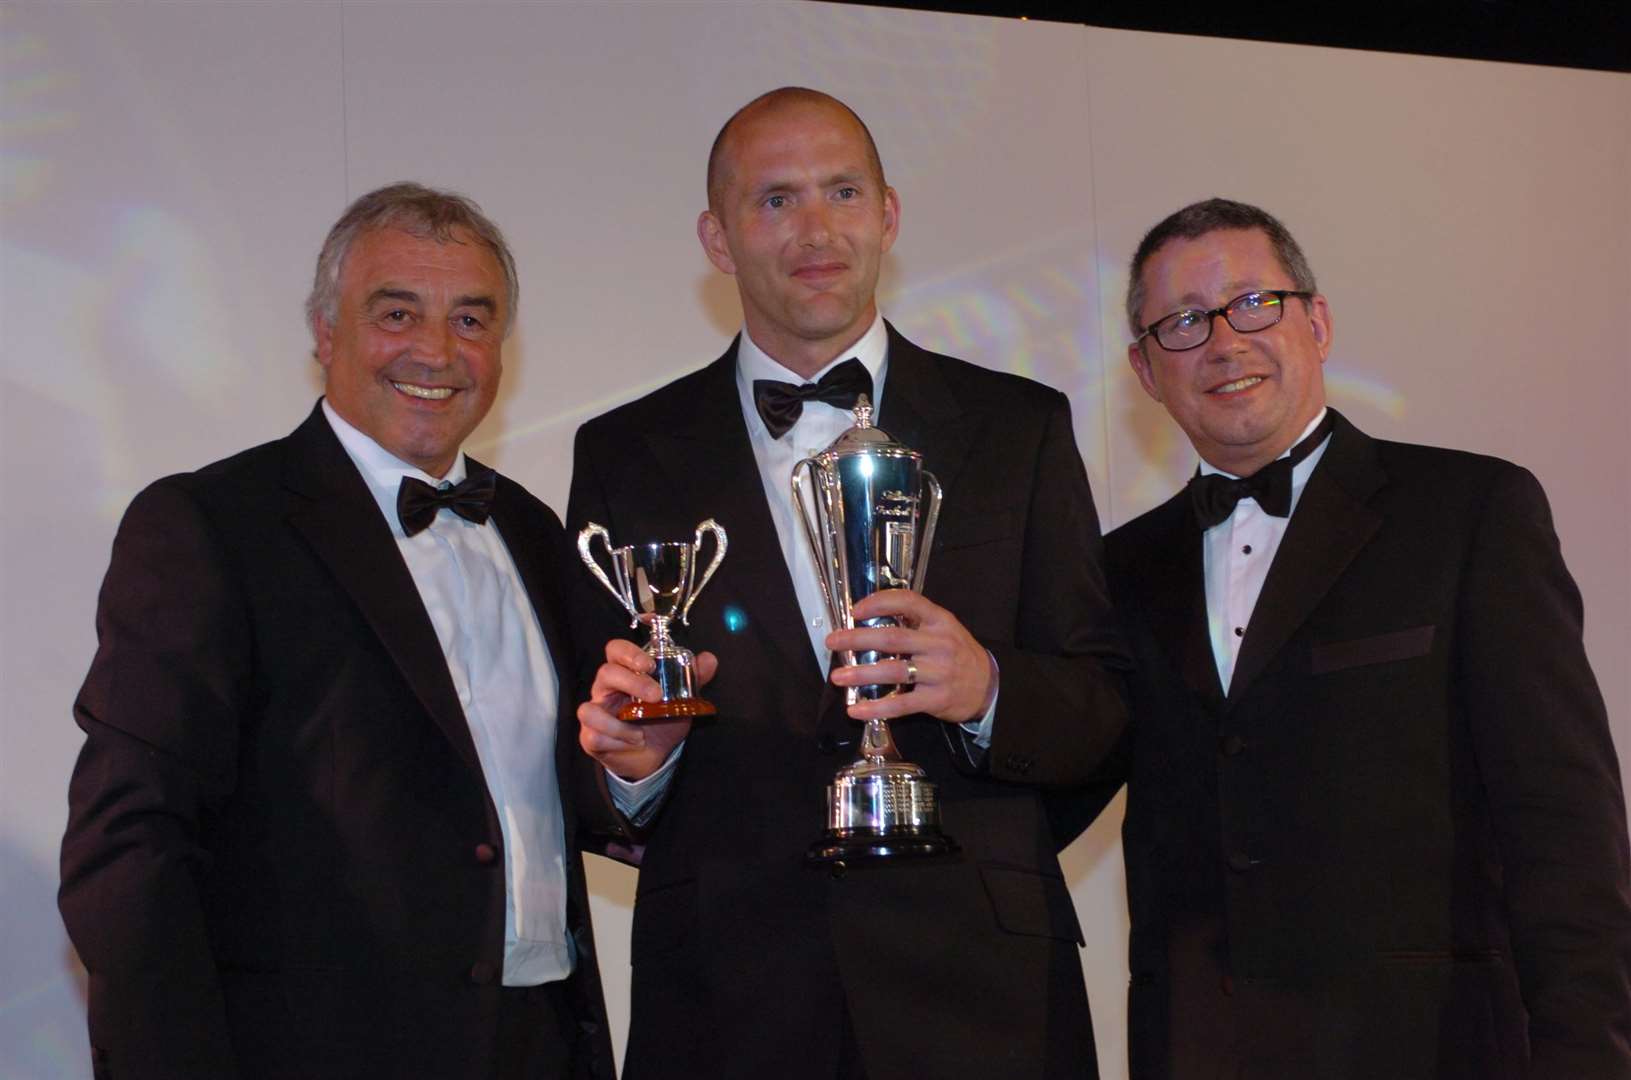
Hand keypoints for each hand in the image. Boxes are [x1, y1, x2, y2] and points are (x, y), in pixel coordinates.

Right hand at [577, 638, 716, 780]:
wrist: (653, 757)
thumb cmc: (660, 722)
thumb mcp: (681, 700)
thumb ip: (694, 679)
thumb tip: (709, 659)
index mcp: (624, 673)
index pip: (616, 650)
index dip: (629, 652)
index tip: (650, 663)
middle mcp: (605, 689)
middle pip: (606, 673)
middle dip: (633, 682)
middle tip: (656, 695)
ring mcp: (595, 713)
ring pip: (589, 709)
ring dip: (619, 724)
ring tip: (641, 734)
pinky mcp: (590, 737)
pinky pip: (594, 736)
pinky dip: (616, 741)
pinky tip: (632, 743)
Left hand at [825, 589, 995, 724]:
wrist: (989, 686)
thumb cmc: (956, 653)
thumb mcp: (943, 629)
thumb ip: (914, 623)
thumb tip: (870, 619)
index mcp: (939, 621)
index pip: (908, 602)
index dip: (879, 603)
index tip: (854, 610)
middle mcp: (939, 644)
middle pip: (892, 638)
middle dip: (857, 639)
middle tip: (833, 642)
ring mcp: (938, 672)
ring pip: (893, 671)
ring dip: (861, 674)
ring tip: (838, 677)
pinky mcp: (936, 699)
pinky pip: (901, 705)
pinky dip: (876, 708)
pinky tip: (856, 709)